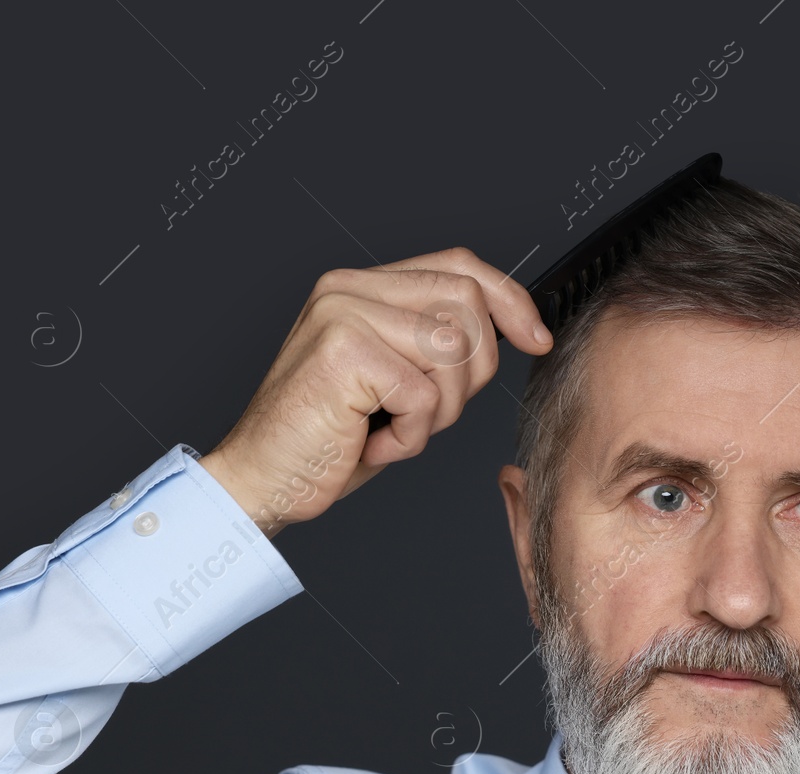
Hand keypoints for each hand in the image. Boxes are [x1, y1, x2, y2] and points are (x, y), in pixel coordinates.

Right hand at [197, 248, 552, 535]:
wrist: (264, 481)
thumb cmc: (330, 439)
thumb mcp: (398, 380)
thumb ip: (439, 342)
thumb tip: (512, 327)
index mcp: (363, 286)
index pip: (458, 266)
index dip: (509, 300)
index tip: (535, 338)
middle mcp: (349, 288)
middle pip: (467, 304)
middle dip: (471, 373)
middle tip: (425, 413)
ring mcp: (343, 314)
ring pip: (453, 349)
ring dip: (438, 411)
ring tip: (392, 427)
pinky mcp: (344, 352)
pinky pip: (425, 396)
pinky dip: (410, 437)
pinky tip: (372, 444)